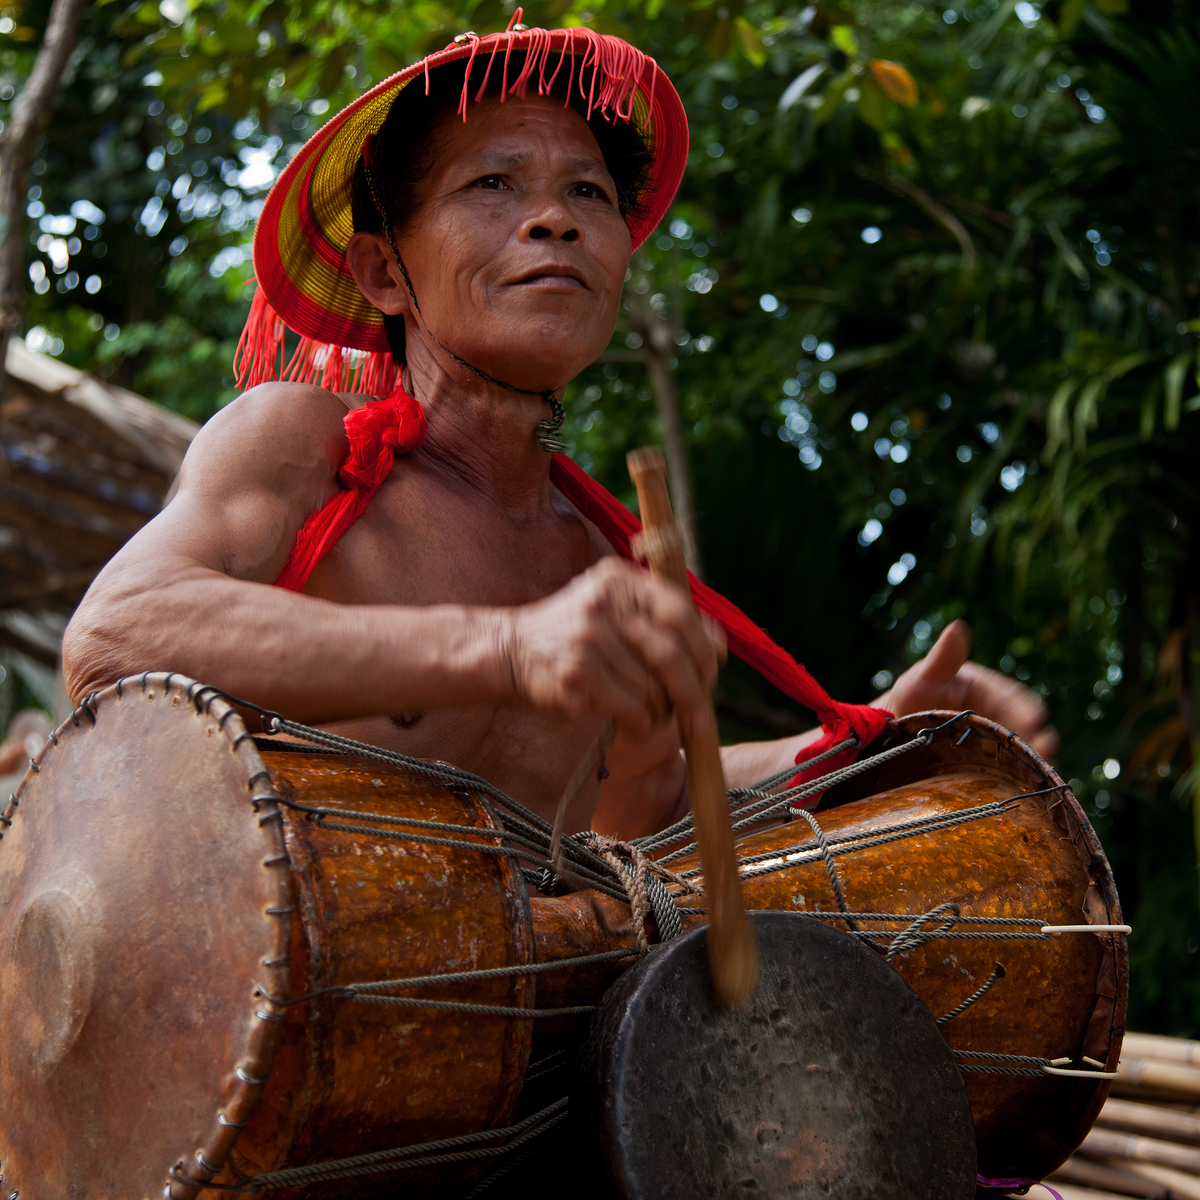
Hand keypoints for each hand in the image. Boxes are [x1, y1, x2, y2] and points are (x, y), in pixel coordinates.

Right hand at [504, 556, 724, 738]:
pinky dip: (641, 724)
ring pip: (653, 689)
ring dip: (661, 711)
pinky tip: (633, 725)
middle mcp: (606, 603)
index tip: (713, 674)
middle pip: (672, 655)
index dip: (704, 648)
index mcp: (620, 580)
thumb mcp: (612, 607)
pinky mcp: (579, 674)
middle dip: (692, 692)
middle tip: (700, 718)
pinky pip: (634, 709)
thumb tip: (721, 644)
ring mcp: (591, 638)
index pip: (680, 613)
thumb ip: (661, 618)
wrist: (508, 652)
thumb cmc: (573, 636)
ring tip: (652, 715)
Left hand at [874, 619, 1058, 758]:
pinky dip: (1018, 776)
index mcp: (983, 688)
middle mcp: (993, 713)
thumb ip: (941, 660)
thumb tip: (958, 627)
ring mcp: (991, 739)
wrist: (888, 736)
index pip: (1011, 696)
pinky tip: (1026, 788)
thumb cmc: (905, 701)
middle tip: (1047, 751)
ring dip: (1033, 760)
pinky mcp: (987, 763)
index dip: (1026, 708)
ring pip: (1019, 749)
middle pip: (1022, 725)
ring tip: (1041, 774)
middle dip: (1037, 738)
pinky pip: (1008, 768)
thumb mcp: (919, 680)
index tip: (1036, 720)